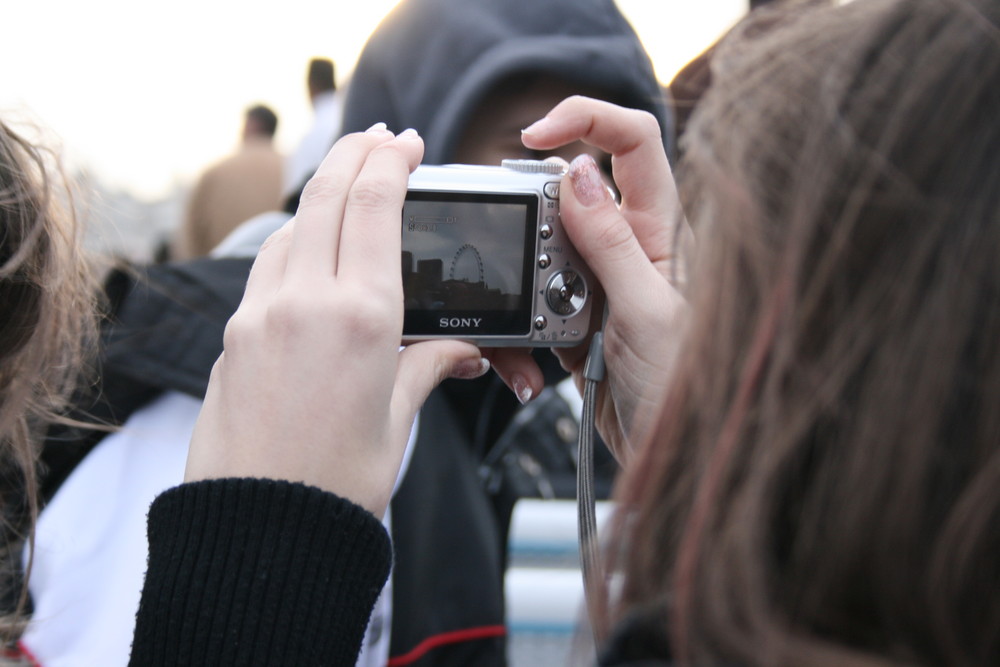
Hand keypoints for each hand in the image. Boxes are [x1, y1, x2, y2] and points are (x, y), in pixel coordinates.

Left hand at [184, 126, 486, 517]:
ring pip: (292, 227)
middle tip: (377, 139)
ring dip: (321, 198)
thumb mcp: (397, 420)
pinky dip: (292, 243)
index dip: (389, 160)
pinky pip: (266, 268)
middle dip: (353, 156)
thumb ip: (427, 366)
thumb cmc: (334, 486)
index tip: (404, 143)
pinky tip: (310, 253)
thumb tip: (460, 352)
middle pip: (326, 196)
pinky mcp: (234, 335)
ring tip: (347, 192)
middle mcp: (303, 302)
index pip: (372, 204)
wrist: (257, 532)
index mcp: (360, 317)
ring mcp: (259, 315)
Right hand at [492, 97, 690, 462]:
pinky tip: (530, 366)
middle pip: (566, 198)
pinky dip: (519, 335)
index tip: (533, 135)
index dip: (584, 119)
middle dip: (532, 227)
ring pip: (539, 257)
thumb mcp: (646, 312)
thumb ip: (610, 243)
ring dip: (524, 294)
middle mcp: (632, 250)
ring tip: (540, 337)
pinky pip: (532, 310)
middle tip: (527, 266)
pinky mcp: (576, 324)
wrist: (681, 459)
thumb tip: (577, 175)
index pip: (632, 143)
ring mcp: (602, 288)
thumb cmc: (689, 391)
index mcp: (663, 231)